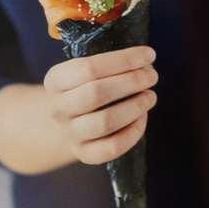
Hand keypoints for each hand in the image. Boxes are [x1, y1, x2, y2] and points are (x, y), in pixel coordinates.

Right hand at [44, 46, 157, 164]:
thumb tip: (145, 58)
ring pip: (106, 122)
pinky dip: (133, 132)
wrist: (69, 120)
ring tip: (150, 96)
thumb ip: (109, 63)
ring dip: (135, 107)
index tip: (148, 55)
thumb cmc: (85, 87)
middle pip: (96, 94)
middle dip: (131, 82)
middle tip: (151, 76)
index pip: (88, 68)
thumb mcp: (86, 70)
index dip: (123, 60)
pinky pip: (113, 147)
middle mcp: (58, 107)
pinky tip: (142, 117)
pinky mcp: (84, 152)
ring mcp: (70, 133)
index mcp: (56, 80)